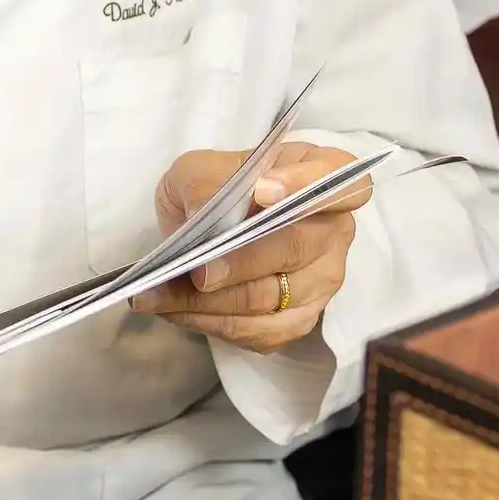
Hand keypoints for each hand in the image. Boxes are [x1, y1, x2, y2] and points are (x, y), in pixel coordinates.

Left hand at [131, 139, 373, 351]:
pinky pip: (262, 331)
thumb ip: (205, 183)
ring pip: (273, 297)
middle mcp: (333, 228)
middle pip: (298, 247)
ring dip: (212, 302)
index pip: (339, 179)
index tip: (260, 191)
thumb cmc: (214, 186)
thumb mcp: (199, 168)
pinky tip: (177, 312)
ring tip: (159, 296)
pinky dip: (215, 324)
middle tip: (198, 273)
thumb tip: (205, 213)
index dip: (305, 184)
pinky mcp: (302, 318)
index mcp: (322, 174)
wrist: (206, 222)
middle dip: (242, 262)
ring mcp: (323, 277)